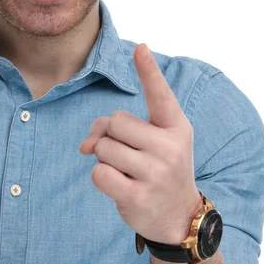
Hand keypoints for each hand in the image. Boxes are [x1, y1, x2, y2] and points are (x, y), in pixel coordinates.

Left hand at [79, 43, 200, 243]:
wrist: (177, 216)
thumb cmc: (158, 168)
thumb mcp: (151, 143)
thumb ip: (118, 129)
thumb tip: (86, 145)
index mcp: (176, 127)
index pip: (160, 94)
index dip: (148, 70)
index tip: (139, 47)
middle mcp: (169, 148)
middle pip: (115, 121)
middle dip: (110, 134)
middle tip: (125, 151)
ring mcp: (155, 174)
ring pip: (103, 147)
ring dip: (105, 158)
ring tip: (127, 170)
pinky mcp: (137, 197)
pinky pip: (98, 173)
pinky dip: (102, 177)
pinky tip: (120, 186)